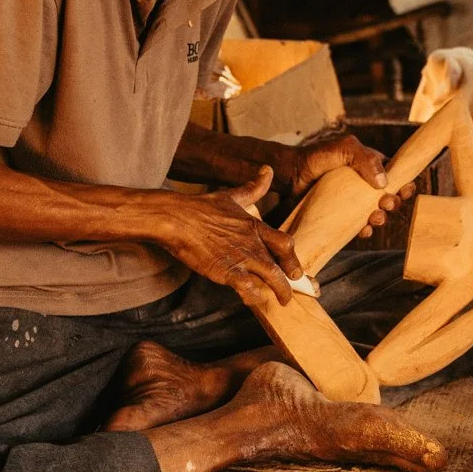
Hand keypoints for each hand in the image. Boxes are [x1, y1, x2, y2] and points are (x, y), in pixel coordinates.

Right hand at [154, 166, 302, 309]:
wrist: (176, 218)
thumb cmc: (200, 207)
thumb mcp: (232, 196)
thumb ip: (253, 187)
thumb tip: (268, 170)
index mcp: (254, 227)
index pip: (285, 243)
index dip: (293, 258)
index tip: (296, 269)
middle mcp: (252, 243)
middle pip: (282, 264)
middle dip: (291, 281)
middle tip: (290, 292)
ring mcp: (241, 257)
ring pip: (271, 278)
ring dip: (279, 292)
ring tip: (281, 301)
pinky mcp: (225, 270)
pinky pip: (248, 288)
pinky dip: (254, 296)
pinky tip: (252, 298)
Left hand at [276, 133, 417, 237]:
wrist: (291, 175)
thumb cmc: (317, 157)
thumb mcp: (344, 149)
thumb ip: (366, 158)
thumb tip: (383, 182)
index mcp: (370, 165)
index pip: (396, 175)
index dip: (404, 184)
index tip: (404, 190)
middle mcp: (364, 184)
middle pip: (389, 197)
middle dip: (393, 203)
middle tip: (385, 203)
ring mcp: (353, 201)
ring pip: (377, 214)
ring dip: (381, 219)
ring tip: (374, 218)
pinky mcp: (342, 216)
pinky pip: (359, 227)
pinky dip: (365, 231)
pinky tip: (363, 231)